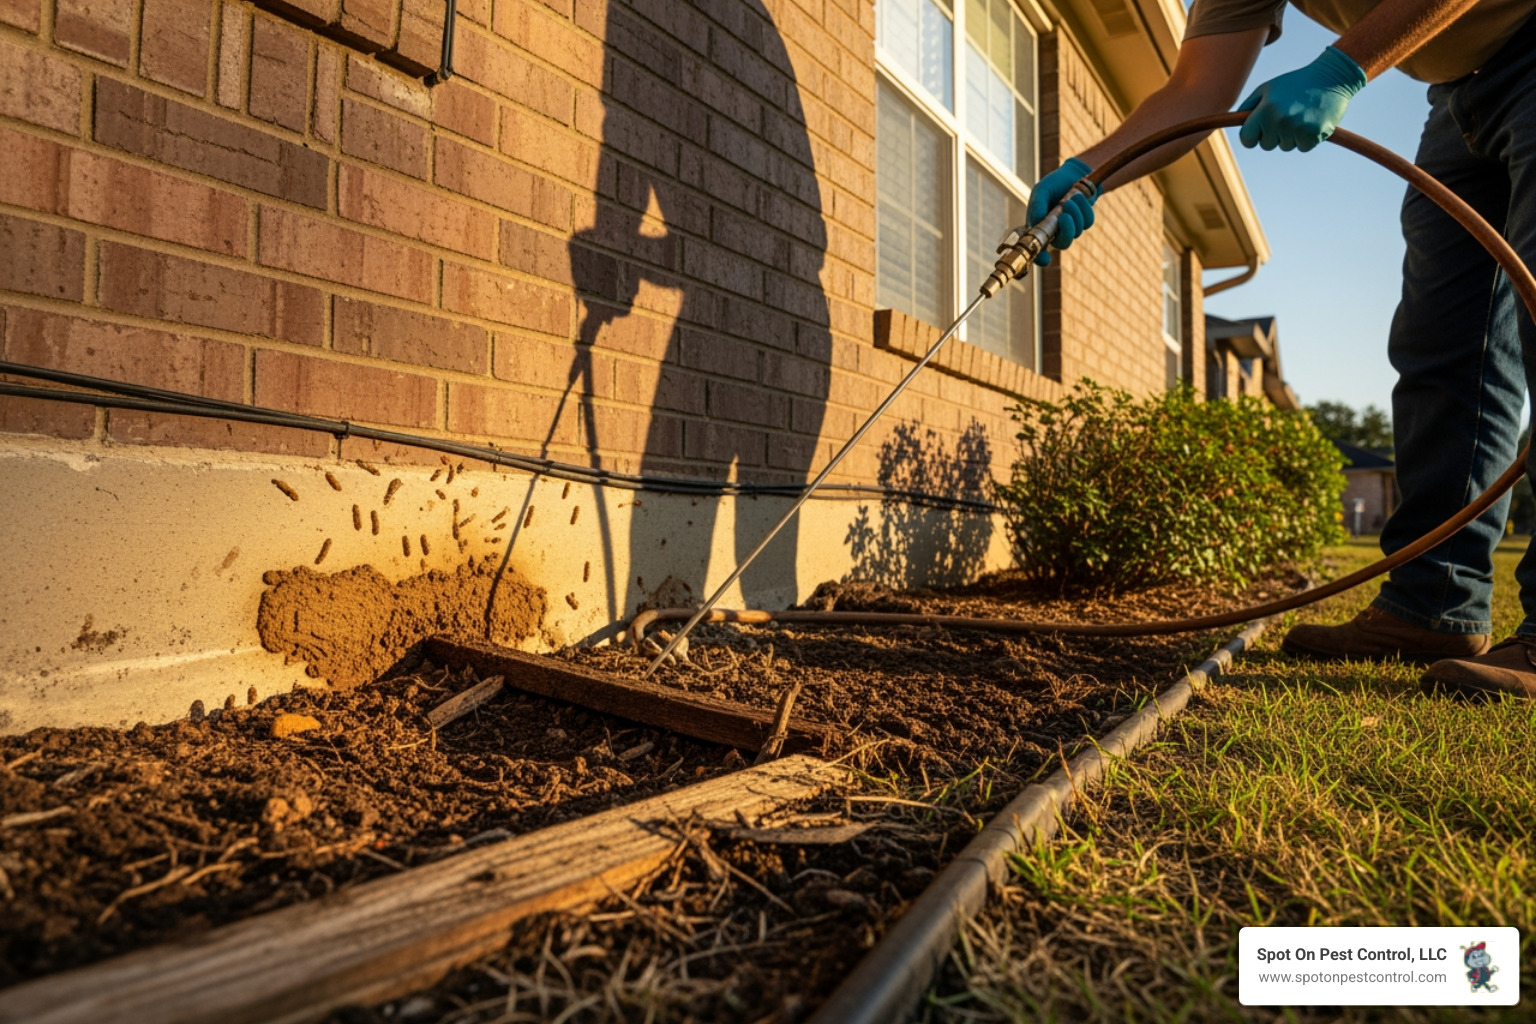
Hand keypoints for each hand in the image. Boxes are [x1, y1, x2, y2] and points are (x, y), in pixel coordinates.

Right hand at [1027, 157, 1097, 266]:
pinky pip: (1087, 222)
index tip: (1044, 259)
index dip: (1040, 258)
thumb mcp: (1041, 191)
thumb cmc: (1053, 184)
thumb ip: (1037, 206)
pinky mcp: (1084, 221)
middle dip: (1066, 231)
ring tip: (1070, 199)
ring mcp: (1070, 228)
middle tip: (1064, 216)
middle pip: (1063, 245)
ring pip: (1076, 232)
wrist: (1073, 174)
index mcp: (1040, 228)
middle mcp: (1055, 232)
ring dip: (1075, 213)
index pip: (1039, 250)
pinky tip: (1079, 198)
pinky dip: (1084, 209)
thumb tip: (1035, 222)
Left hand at [1238, 46, 1366, 151]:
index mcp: (1265, 110)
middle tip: (1286, 115)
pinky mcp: (1315, 134)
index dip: (1251, 137)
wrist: (1332, 77)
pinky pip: (1303, 147)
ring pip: (1285, 146)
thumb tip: (1236, 124)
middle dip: (1273, 134)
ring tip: (1301, 114)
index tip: (1258, 131)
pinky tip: (1311, 121)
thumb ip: (1248, 107)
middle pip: (1266, 145)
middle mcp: (1280, 121)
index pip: (1246, 139)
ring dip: (1291, 135)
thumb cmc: (1295, 83)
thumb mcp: (1267, 88)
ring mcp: (1298, 128)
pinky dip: (1307, 138)